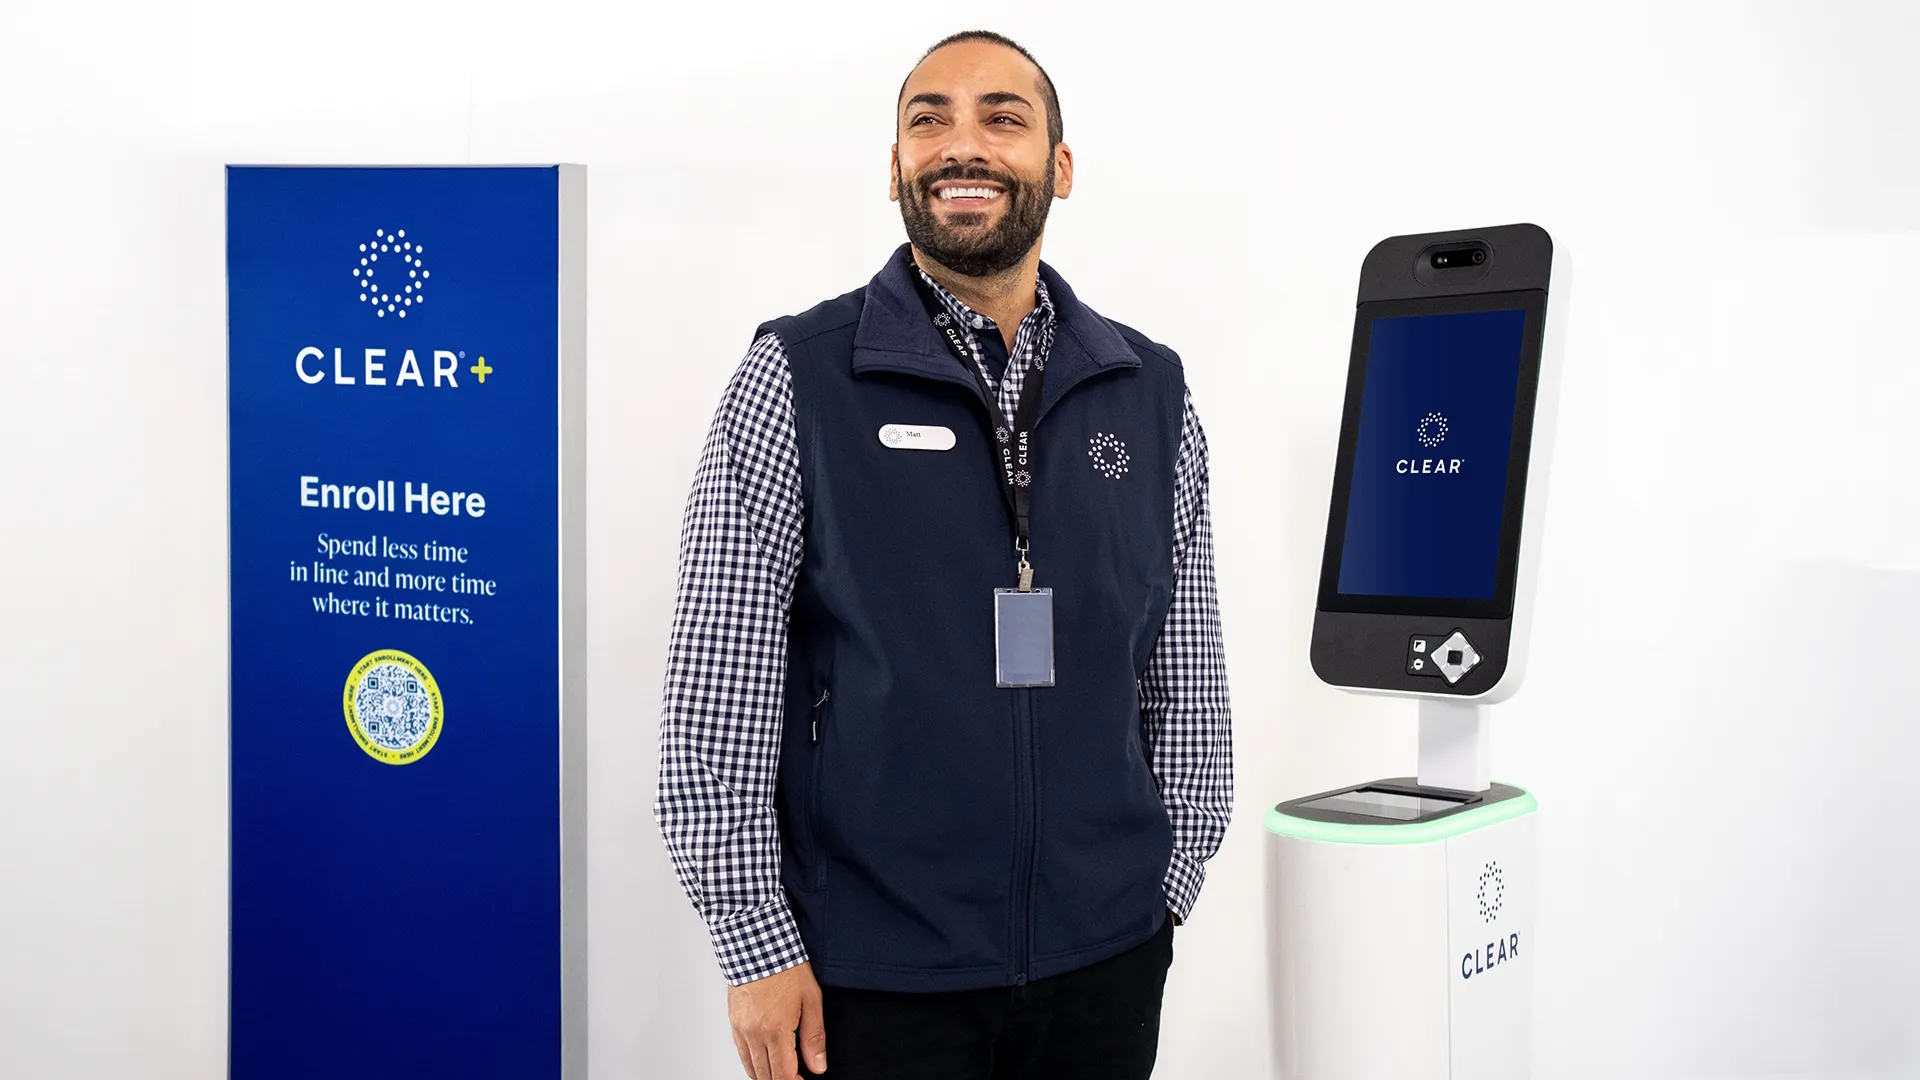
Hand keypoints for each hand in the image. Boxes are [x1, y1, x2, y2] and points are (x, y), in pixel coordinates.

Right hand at [728, 960, 827, 1079]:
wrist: (757, 945)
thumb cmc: (785, 966)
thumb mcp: (811, 999)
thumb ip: (814, 1036)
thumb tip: (818, 1065)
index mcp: (775, 1030)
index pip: (782, 1075)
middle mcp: (754, 1033)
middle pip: (765, 1076)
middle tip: (796, 1075)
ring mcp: (741, 1029)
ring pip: (751, 1068)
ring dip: (766, 1075)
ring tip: (782, 1070)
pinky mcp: (733, 1022)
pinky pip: (741, 1053)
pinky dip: (752, 1063)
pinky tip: (764, 1060)